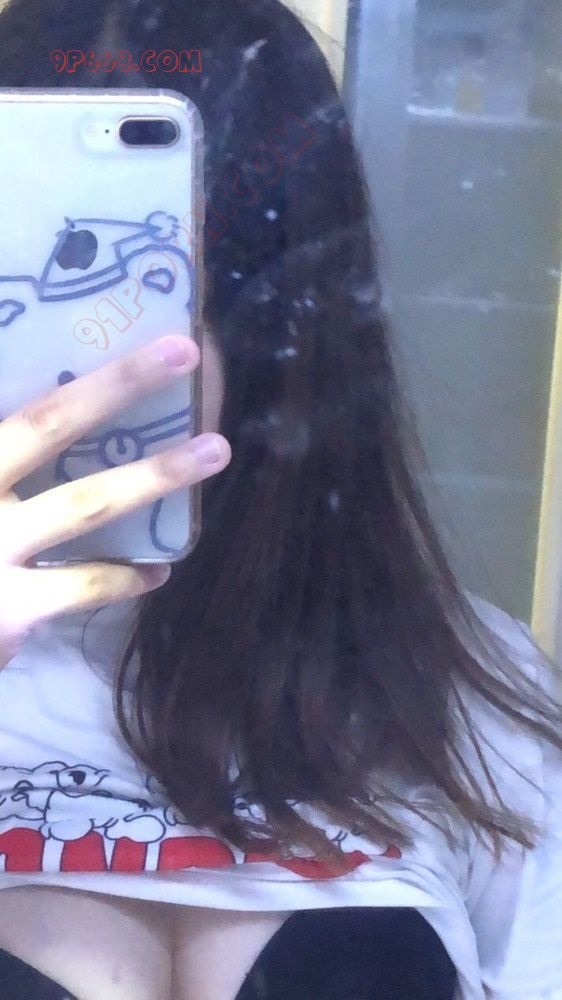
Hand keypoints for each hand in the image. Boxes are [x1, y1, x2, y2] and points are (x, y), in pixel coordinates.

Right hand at [0, 334, 230, 668]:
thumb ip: (11, 451)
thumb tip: (20, 390)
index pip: (19, 399)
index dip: (77, 370)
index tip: (132, 331)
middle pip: (48, 421)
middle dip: (119, 384)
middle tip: (183, 351)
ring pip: (87, 501)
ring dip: (155, 475)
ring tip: (216, 449)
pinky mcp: (12, 606)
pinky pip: (87, 585)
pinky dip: (125, 577)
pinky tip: (157, 571)